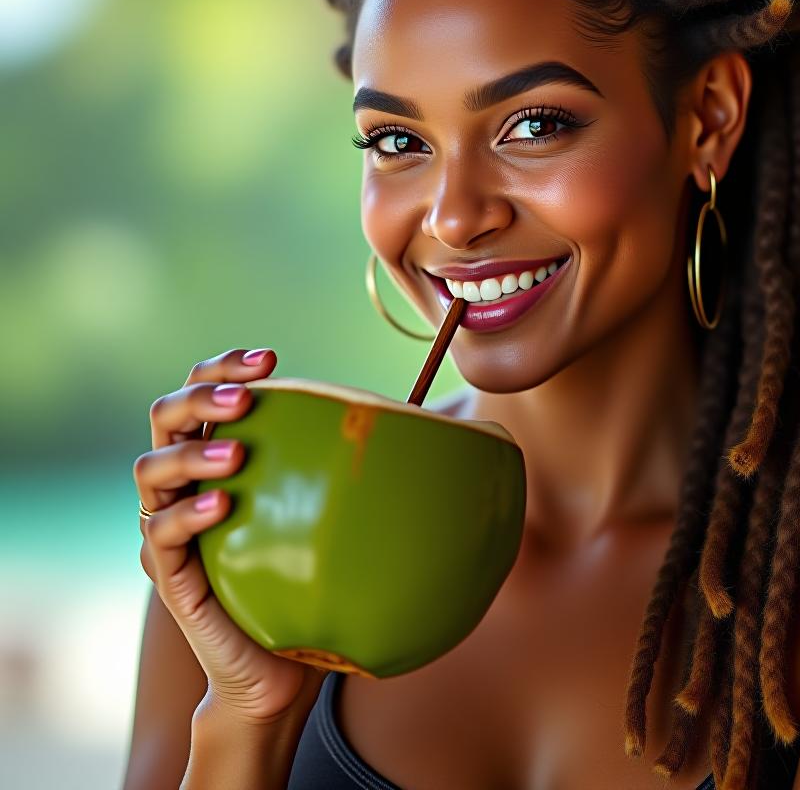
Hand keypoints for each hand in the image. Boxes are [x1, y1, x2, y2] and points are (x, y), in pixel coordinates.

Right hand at [136, 348, 325, 724]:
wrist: (282, 667)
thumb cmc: (308, 577)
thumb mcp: (329, 510)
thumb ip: (348, 462)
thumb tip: (422, 418)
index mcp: (218, 455)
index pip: (205, 392)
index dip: (227, 366)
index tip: (271, 358)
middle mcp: (186, 482)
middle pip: (166, 415)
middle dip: (201, 394)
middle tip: (245, 396)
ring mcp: (170, 526)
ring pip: (151, 468)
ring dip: (193, 452)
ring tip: (238, 453)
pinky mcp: (169, 573)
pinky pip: (159, 534)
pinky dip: (187, 514)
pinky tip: (223, 504)